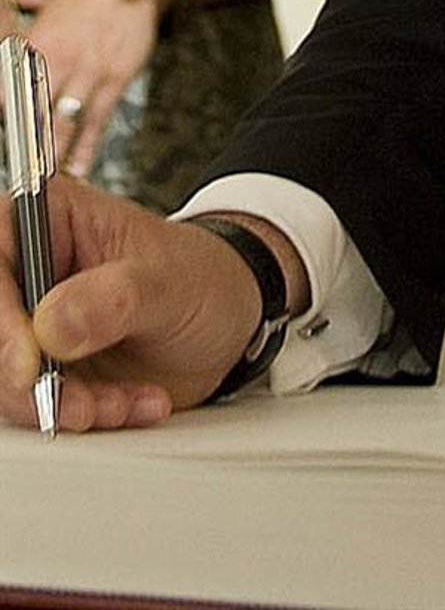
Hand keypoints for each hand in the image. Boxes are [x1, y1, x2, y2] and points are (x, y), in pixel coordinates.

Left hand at [0, 0, 161, 180]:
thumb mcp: (46, 14)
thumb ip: (28, 46)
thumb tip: (10, 73)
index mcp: (39, 44)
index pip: (13, 90)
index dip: (8, 116)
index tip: (7, 136)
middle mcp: (62, 61)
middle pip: (35, 112)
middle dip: (25, 144)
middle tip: (20, 170)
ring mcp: (90, 72)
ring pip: (65, 122)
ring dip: (52, 153)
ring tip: (42, 181)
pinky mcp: (115, 78)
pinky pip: (98, 120)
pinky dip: (87, 147)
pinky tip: (79, 166)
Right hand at [0, 175, 263, 431]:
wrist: (230, 324)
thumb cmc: (206, 278)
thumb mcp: (171, 282)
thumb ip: (116, 296)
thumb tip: (50, 323)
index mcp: (54, 219)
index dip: (2, 317)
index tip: (29, 363)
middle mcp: (35, 271)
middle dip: (31, 380)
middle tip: (82, 402)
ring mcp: (36, 325)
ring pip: (9, 378)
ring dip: (62, 404)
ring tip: (120, 401)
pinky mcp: (46, 370)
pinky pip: (37, 405)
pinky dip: (83, 416)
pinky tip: (130, 403)